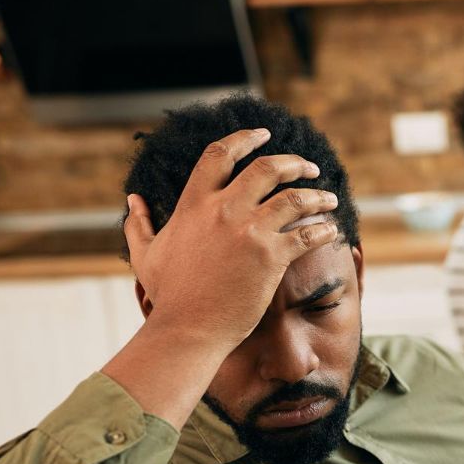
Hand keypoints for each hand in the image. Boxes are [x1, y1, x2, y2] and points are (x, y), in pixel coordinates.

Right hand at [123, 128, 340, 350]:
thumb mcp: (146, 254)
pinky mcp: (270, 257)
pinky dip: (323, 230)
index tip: (263, 134)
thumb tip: (132, 201)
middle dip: (294, 162)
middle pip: (267, 168)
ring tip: (329, 199)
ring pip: (294, 198)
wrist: (188, 329)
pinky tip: (330, 231)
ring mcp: (249, 232)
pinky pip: (306, 235)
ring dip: (317, 195)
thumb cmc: (168, 296)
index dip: (244, 138)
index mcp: (194, 204)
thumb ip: (139, 225)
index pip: (220, 154)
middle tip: (310, 167)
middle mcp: (223, 210)